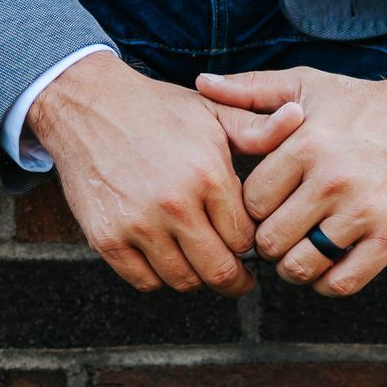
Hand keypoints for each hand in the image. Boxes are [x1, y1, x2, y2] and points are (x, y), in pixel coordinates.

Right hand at [27, 51, 302, 295]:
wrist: (87, 105)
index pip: (246, 239)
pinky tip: (164, 257)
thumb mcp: (210, 112)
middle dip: (234, 279)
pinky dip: (158, 277)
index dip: (251, 245)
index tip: (248, 244)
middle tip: (238, 276)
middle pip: (220, 271)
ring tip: (199, 261)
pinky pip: (144, 281)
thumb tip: (300, 118)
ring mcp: (138, 225)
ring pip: (183, 281)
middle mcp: (175, 205)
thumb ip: (257, 128)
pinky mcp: (107, 238)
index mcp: (208, 175)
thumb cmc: (156, 109)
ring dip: (196, 277)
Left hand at [194, 64, 386, 295]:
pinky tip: (327, 265)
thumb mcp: (305, 85)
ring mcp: (364, 210)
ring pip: (302, 266)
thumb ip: (251, 89)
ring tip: (299, 251)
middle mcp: (332, 179)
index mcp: (304, 145)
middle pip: (271, 240)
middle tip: (278, 233)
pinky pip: (343, 282)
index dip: (252, 211)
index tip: (263, 207)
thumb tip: (200, 83)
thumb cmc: (360, 104)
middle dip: (268, 242)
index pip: (251, 202)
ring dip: (293, 267)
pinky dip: (326, 283)